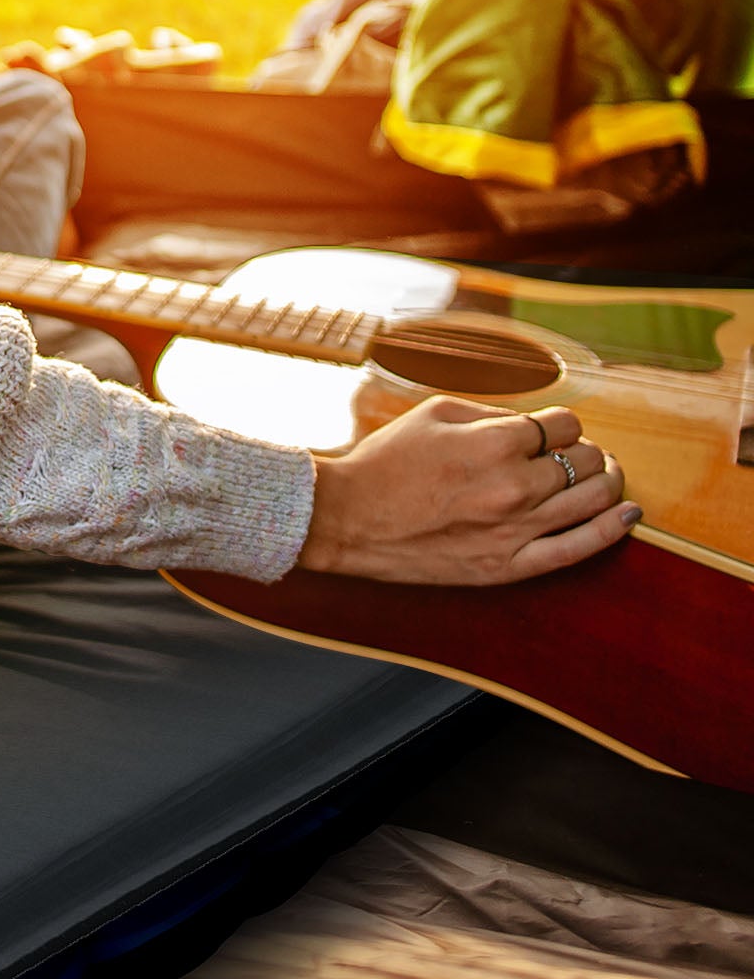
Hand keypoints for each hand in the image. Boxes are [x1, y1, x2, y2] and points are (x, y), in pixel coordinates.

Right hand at [298, 397, 638, 584]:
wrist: (351, 518)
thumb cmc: (387, 461)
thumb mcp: (433, 414)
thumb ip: (492, 413)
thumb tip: (533, 422)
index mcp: (495, 443)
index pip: (564, 423)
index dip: (562, 421)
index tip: (551, 427)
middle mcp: (515, 485)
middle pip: (584, 459)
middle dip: (584, 449)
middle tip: (571, 452)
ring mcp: (517, 529)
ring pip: (593, 500)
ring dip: (609, 481)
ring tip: (608, 475)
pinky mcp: (512, 565)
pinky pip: (580, 549)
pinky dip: (612, 530)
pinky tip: (628, 514)